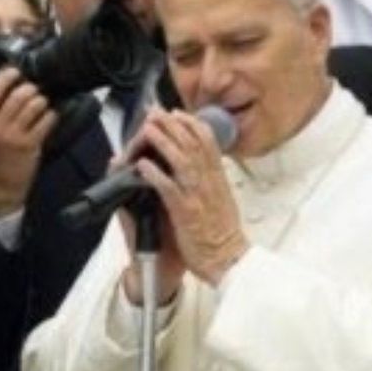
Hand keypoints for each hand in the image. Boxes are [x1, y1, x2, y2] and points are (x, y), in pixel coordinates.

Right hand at [0, 67, 55, 215]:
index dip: (5, 78)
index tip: (15, 72)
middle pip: (16, 96)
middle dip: (29, 88)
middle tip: (34, 89)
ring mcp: (14, 137)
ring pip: (33, 106)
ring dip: (41, 100)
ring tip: (42, 102)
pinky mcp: (30, 146)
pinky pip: (45, 122)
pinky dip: (51, 115)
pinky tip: (51, 116)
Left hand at [123, 107, 247, 294]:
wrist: (228, 259)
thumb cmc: (224, 233)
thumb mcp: (223, 198)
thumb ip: (212, 178)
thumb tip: (204, 164)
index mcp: (218, 177)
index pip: (208, 140)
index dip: (191, 123)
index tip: (176, 113)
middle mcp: (209, 181)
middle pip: (192, 143)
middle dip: (172, 124)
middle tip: (156, 112)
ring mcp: (197, 195)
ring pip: (181, 160)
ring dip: (163, 142)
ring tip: (148, 129)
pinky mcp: (186, 212)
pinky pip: (169, 189)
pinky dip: (155, 174)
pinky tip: (143, 165)